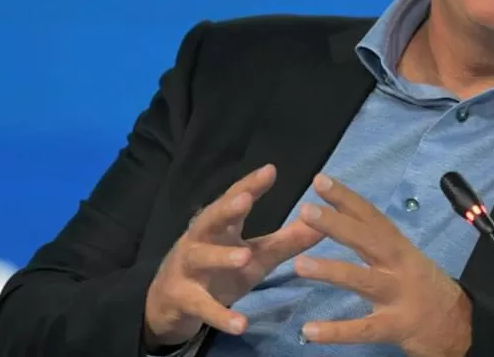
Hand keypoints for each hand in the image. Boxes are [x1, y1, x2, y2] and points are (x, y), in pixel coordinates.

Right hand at [143, 164, 323, 347]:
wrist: (170, 304)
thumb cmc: (218, 271)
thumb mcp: (256, 257)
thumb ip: (287, 241)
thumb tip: (323, 223)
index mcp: (220, 227)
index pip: (234, 200)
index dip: (250, 185)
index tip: (270, 170)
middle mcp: (200, 240)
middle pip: (210, 219)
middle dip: (226, 209)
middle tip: (245, 199)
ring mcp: (188, 269)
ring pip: (201, 258)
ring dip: (222, 257)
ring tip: (245, 257)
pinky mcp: (184, 298)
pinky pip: (203, 307)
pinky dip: (221, 316)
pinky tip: (241, 324)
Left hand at [294, 174, 472, 356]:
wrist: (461, 325)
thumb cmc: (426, 288)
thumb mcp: (406, 259)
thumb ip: (377, 244)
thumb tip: (341, 221)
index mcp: (399, 248)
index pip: (372, 217)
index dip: (347, 198)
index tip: (321, 181)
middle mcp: (399, 267)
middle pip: (368, 241)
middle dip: (337, 224)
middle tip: (306, 210)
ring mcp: (399, 297)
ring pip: (363, 280)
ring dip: (332, 271)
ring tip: (300, 265)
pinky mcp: (397, 327)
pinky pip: (363, 329)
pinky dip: (337, 331)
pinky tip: (309, 330)